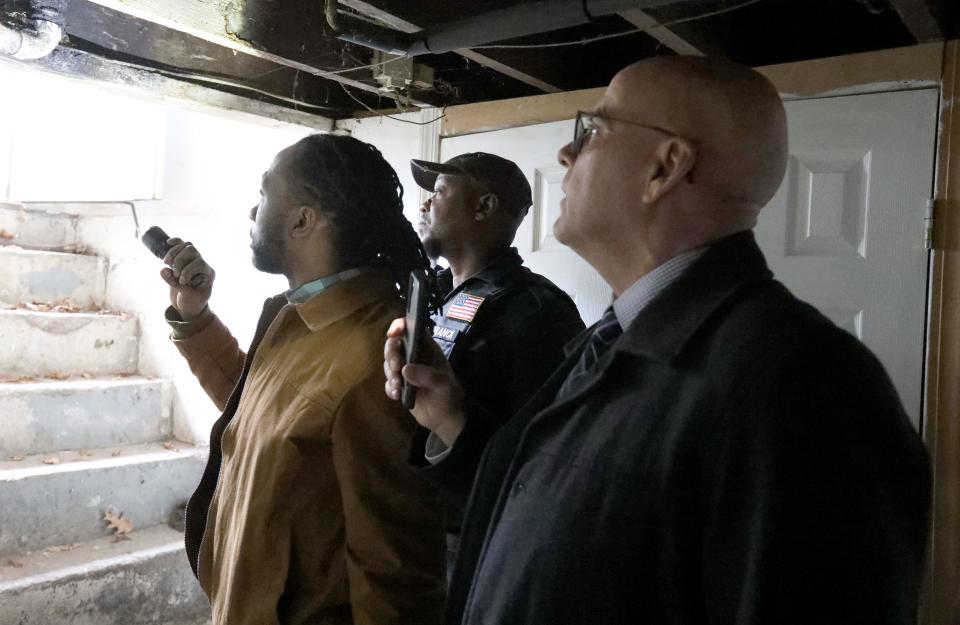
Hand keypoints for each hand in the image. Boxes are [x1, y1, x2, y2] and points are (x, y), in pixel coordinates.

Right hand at [159, 238, 214, 321]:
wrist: (189, 307)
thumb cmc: (192, 304)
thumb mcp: (187, 297)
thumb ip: (176, 285)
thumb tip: (163, 270)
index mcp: (208, 274)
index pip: (200, 263)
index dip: (188, 270)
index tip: (181, 281)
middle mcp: (202, 265)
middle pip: (192, 251)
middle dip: (180, 261)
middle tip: (175, 274)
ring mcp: (192, 261)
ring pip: (186, 246)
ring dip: (174, 253)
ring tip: (166, 263)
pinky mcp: (182, 260)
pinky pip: (180, 246)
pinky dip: (174, 243)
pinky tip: (167, 243)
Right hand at [384, 318, 465, 446]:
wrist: (445, 419)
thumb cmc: (449, 396)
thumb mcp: (443, 384)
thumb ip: (427, 376)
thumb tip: (405, 370)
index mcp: (427, 349)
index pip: (412, 329)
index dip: (400, 326)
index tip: (393, 334)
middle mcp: (414, 356)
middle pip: (394, 345)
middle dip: (391, 355)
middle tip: (396, 369)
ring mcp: (405, 371)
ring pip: (388, 363)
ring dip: (390, 374)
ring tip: (398, 387)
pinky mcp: (399, 385)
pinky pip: (388, 382)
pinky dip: (389, 388)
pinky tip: (397, 396)